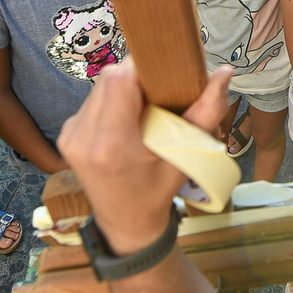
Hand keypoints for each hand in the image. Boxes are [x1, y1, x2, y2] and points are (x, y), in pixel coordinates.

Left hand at [58, 61, 233, 252]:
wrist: (126, 224)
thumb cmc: (159, 192)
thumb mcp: (187, 156)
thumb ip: (207, 112)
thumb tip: (225, 71)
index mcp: (112, 144)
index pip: (120, 80)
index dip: (143, 69)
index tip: (165, 75)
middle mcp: (84, 137)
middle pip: (109, 79)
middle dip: (136, 77)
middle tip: (159, 92)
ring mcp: (70, 135)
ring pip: (99, 86)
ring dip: (124, 88)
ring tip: (144, 109)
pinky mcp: (67, 134)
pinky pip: (93, 100)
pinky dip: (112, 101)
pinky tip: (127, 120)